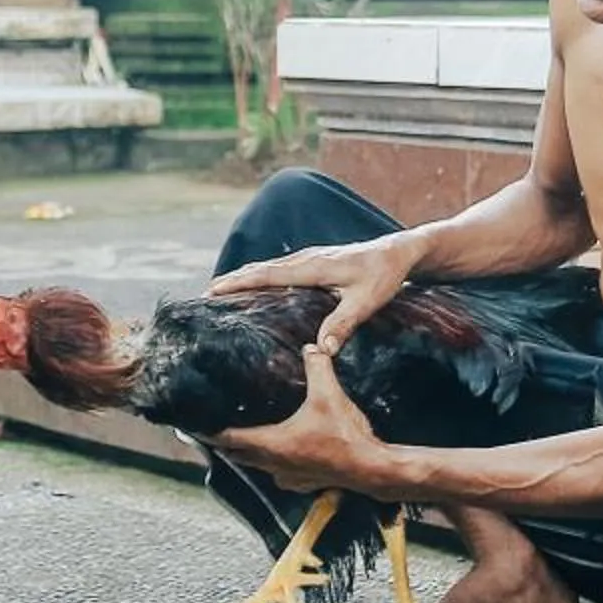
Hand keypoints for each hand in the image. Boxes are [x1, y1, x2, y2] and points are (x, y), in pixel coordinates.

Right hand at [210, 235, 420, 353]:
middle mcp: (305, 259)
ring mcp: (308, 259)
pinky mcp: (314, 263)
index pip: (266, 274)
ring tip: (219, 294)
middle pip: (259, 269)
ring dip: (243, 278)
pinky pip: (278, 269)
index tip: (211, 291)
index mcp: (311, 267)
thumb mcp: (366, 301)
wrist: (399, 251)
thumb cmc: (384, 275)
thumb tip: (320, 350)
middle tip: (203, 297)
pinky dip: (259, 277)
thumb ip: (343, 323)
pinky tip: (254, 290)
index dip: (237, 282)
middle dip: (231, 281)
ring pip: (267, 268)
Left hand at [211, 351, 393, 492]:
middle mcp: (274, 464)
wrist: (371, 468)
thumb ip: (317, 367)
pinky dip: (272, 463)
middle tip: (213, 428)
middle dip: (225, 443)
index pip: (229, 439)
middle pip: (238, 455)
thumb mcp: (329, 395)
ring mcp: (289, 476)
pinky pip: (278, 473)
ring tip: (243, 439)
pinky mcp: (304, 482)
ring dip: (248, 454)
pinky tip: (279, 455)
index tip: (195, 426)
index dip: (210, 431)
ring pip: (257, 466)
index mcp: (272, 444)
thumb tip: (312, 346)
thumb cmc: (345, 436)